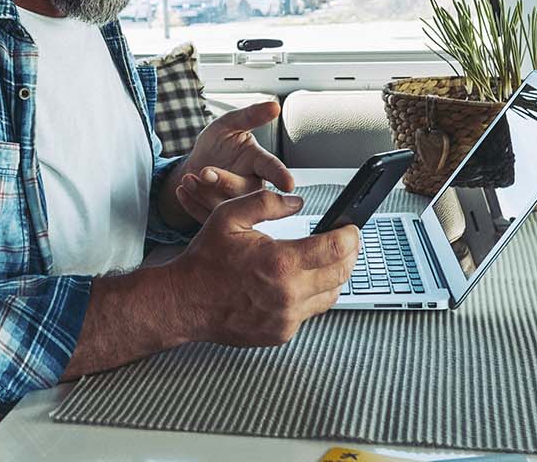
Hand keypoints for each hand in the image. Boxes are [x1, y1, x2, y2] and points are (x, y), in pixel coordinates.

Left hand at [162, 100, 291, 228]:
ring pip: (226, 205)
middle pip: (245, 190)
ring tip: (188, 178)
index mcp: (258, 163)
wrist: (197, 164)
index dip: (281, 175)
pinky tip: (183, 189)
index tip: (288, 183)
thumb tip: (274, 106)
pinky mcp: (218, 215)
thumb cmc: (218, 144)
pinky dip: (191, 203)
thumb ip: (250, 115)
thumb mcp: (230, 124)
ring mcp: (235, 203)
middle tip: (205, 171)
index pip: (272, 168)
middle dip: (225, 181)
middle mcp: (251, 185)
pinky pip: (207, 215)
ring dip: (204, 192)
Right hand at [168, 189, 359, 346]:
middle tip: (347, 241)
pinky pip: (310, 312)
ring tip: (328, 260)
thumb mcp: (230, 216)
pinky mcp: (282, 333)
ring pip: (331, 296)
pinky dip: (312, 295)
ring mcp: (286, 318)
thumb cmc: (205, 260)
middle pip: (341, 273)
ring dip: (335, 276)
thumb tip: (297, 202)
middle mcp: (288, 294)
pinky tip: (302, 282)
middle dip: (350, 254)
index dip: (350, 235)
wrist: (185, 301)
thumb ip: (267, 203)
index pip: (336, 249)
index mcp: (279, 262)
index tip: (352, 227)